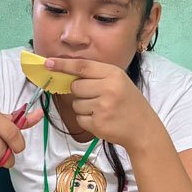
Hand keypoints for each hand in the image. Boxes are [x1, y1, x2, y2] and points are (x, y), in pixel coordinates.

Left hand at [44, 57, 158, 149]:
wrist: (143, 129)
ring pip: (75, 104)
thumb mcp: (119, 82)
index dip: (63, 65)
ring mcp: (103, 107)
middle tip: (95, 98)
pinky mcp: (98, 124)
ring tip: (101, 110)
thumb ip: (96, 76)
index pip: (82, 66)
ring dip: (83, 108)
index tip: (48, 63)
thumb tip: (67, 75)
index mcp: (113, 74)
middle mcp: (108, 88)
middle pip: (76, 86)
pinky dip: (86, 120)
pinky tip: (101, 120)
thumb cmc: (128, 103)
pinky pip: (79, 118)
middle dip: (80, 92)